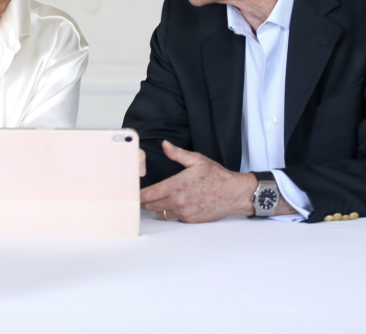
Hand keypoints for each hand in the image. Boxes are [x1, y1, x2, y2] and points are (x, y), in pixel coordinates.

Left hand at [139, 140, 254, 222]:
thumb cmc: (217, 176)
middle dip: (145, 202)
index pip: (150, 194)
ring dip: (157, 208)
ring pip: (161, 213)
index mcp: (177, 184)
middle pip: (151, 206)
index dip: (138, 195)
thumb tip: (165, 145)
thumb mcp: (197, 160)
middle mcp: (178, 200)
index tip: (132, 194)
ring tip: (157, 201)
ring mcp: (184, 212)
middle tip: (141, 198)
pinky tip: (173, 205)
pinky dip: (170, 213)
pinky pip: (173, 218)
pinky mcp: (190, 220)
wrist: (234, 193)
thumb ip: (177, 154)